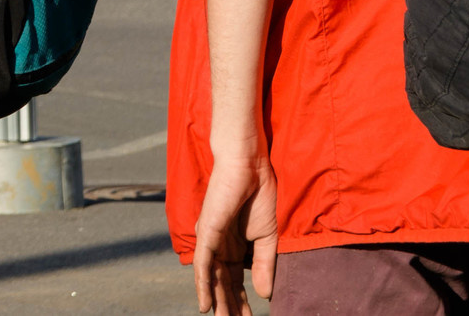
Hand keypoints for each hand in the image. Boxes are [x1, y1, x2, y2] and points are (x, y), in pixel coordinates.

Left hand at [192, 153, 278, 315]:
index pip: (235, 280)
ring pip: (211, 278)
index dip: (241, 301)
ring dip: (217, 301)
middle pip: (222, 283)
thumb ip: (263, 265)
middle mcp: (219, 245)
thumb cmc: (259, 195)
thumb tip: (264, 295)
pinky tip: (205, 304)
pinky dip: (202, 284)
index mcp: (234, 246)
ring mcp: (210, 239)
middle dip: (229, 306)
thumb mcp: (267, 238)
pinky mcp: (206, 232)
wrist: (250, 166)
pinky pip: (201, 263)